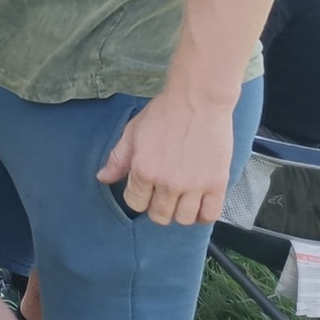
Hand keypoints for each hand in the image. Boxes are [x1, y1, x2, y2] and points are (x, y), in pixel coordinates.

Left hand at [97, 88, 236, 225]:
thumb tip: (103, 178)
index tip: (146, 189)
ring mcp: (193, 185)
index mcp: (143, 170)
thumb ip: (118, 159)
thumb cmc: (165, 112)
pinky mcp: (216, 184)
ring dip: (180, 212)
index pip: (135, 203)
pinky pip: (209, 215)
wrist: (198, 100)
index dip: (139, 197)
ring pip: (183, 219)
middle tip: (163, 194)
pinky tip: (199, 204)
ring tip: (182, 198)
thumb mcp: (133, 132)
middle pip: (159, 216)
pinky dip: (203, 215)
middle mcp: (167, 182)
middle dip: (158, 207)